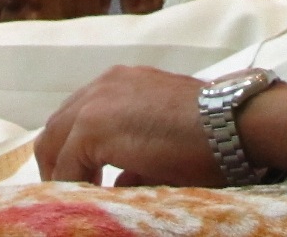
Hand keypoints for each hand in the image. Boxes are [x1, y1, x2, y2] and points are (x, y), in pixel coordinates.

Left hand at [34, 66, 286, 186]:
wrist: (232, 124)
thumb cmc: (210, 136)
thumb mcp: (162, 144)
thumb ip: (133, 161)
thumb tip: (116, 185)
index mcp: (120, 83)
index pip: (76, 117)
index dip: (71, 153)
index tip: (78, 181)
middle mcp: (103, 86)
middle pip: (56, 128)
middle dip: (56, 164)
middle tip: (66, 196)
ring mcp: (96, 102)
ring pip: (53, 144)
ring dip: (61, 176)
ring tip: (74, 203)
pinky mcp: (94, 126)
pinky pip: (66, 164)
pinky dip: (70, 186)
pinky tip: (86, 203)